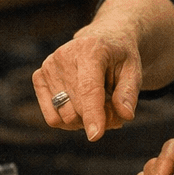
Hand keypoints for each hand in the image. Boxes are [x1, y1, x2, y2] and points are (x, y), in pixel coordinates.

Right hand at [32, 19, 142, 140]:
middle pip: (78, 109)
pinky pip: (52, 118)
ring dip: (85, 121)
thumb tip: (125, 115)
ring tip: (99, 106)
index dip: (93, 114)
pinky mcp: (39, 77)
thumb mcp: (134, 69)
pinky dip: (69, 120)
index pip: (88, 88)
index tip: (95, 136)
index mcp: (90, 50)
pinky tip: (82, 107)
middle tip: (114, 110)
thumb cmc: (119, 56)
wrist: (101, 38)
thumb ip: (129, 93)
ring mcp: (48, 66)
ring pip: (65, 117)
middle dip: (99, 119)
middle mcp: (64, 56)